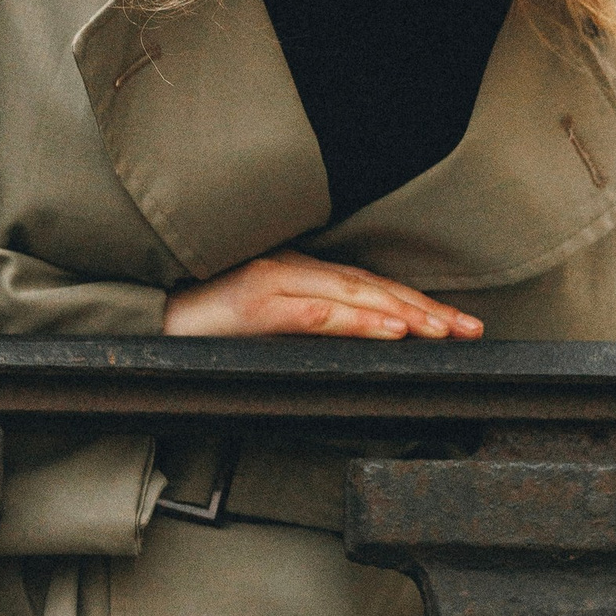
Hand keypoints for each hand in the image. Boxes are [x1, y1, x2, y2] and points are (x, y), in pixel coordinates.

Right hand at [161, 256, 482, 340]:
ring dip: (400, 313)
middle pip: (374, 288)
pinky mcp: (255, 302)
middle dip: (426, 310)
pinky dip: (355, 320)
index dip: (418, 304)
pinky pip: (315, 311)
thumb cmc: (204, 326)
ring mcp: (274, 281)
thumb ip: (310, 326)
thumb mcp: (267, 326)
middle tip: (469, 330)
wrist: (145, 318)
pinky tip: (386, 329)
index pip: (372, 288)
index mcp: (301, 273)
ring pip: (352, 295)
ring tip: (439, 331)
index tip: (458, 325)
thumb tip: (360, 346)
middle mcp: (294, 269)